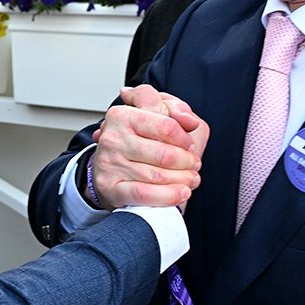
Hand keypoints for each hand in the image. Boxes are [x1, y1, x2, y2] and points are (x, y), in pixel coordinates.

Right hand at [88, 85, 209, 208]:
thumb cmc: (140, 142)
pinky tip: (181, 193)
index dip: (184, 138)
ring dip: (183, 180)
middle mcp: (113, 138)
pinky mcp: (111, 188)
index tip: (188, 144)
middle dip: (187, 162)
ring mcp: (110, 164)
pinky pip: (144, 194)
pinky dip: (168, 195)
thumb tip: (189, 120)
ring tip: (191, 179)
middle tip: (193, 164)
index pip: (166, 125)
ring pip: (157, 175)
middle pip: (165, 154)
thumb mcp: (157, 116)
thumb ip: (175, 108)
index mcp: (123, 115)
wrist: (116, 172)